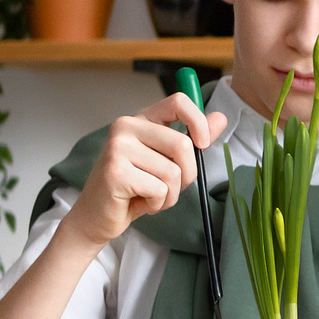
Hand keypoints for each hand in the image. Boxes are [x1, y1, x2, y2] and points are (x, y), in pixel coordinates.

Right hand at [58, 93, 228, 249]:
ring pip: (173, 172)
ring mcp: (118, 148)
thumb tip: (221, 118)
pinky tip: (139, 203)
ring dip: (170, 194)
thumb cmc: (135, 187)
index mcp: (142, 119)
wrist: (98, 216)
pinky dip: (157, 203)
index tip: (203, 144)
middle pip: (183, 145)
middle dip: (186, 175)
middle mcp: (126, 127)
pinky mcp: (115, 172)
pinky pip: (159, 189)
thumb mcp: (167, 160)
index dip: (199, 122)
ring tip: (150, 196)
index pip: (178, 102)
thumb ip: (193, 138)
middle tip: (168, 187)